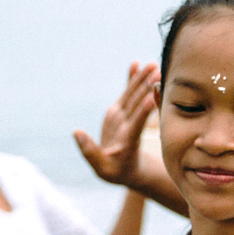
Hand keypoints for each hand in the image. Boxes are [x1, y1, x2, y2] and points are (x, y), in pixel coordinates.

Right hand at [73, 62, 159, 186]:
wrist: (127, 169)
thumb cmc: (114, 171)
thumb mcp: (101, 168)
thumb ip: (89, 152)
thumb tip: (75, 132)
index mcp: (127, 140)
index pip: (136, 124)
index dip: (144, 111)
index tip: (152, 97)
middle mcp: (128, 125)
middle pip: (138, 104)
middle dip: (147, 87)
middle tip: (158, 71)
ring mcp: (125, 117)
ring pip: (135, 96)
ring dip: (143, 80)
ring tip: (152, 64)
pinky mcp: (122, 113)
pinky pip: (128, 94)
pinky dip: (131, 79)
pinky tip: (136, 63)